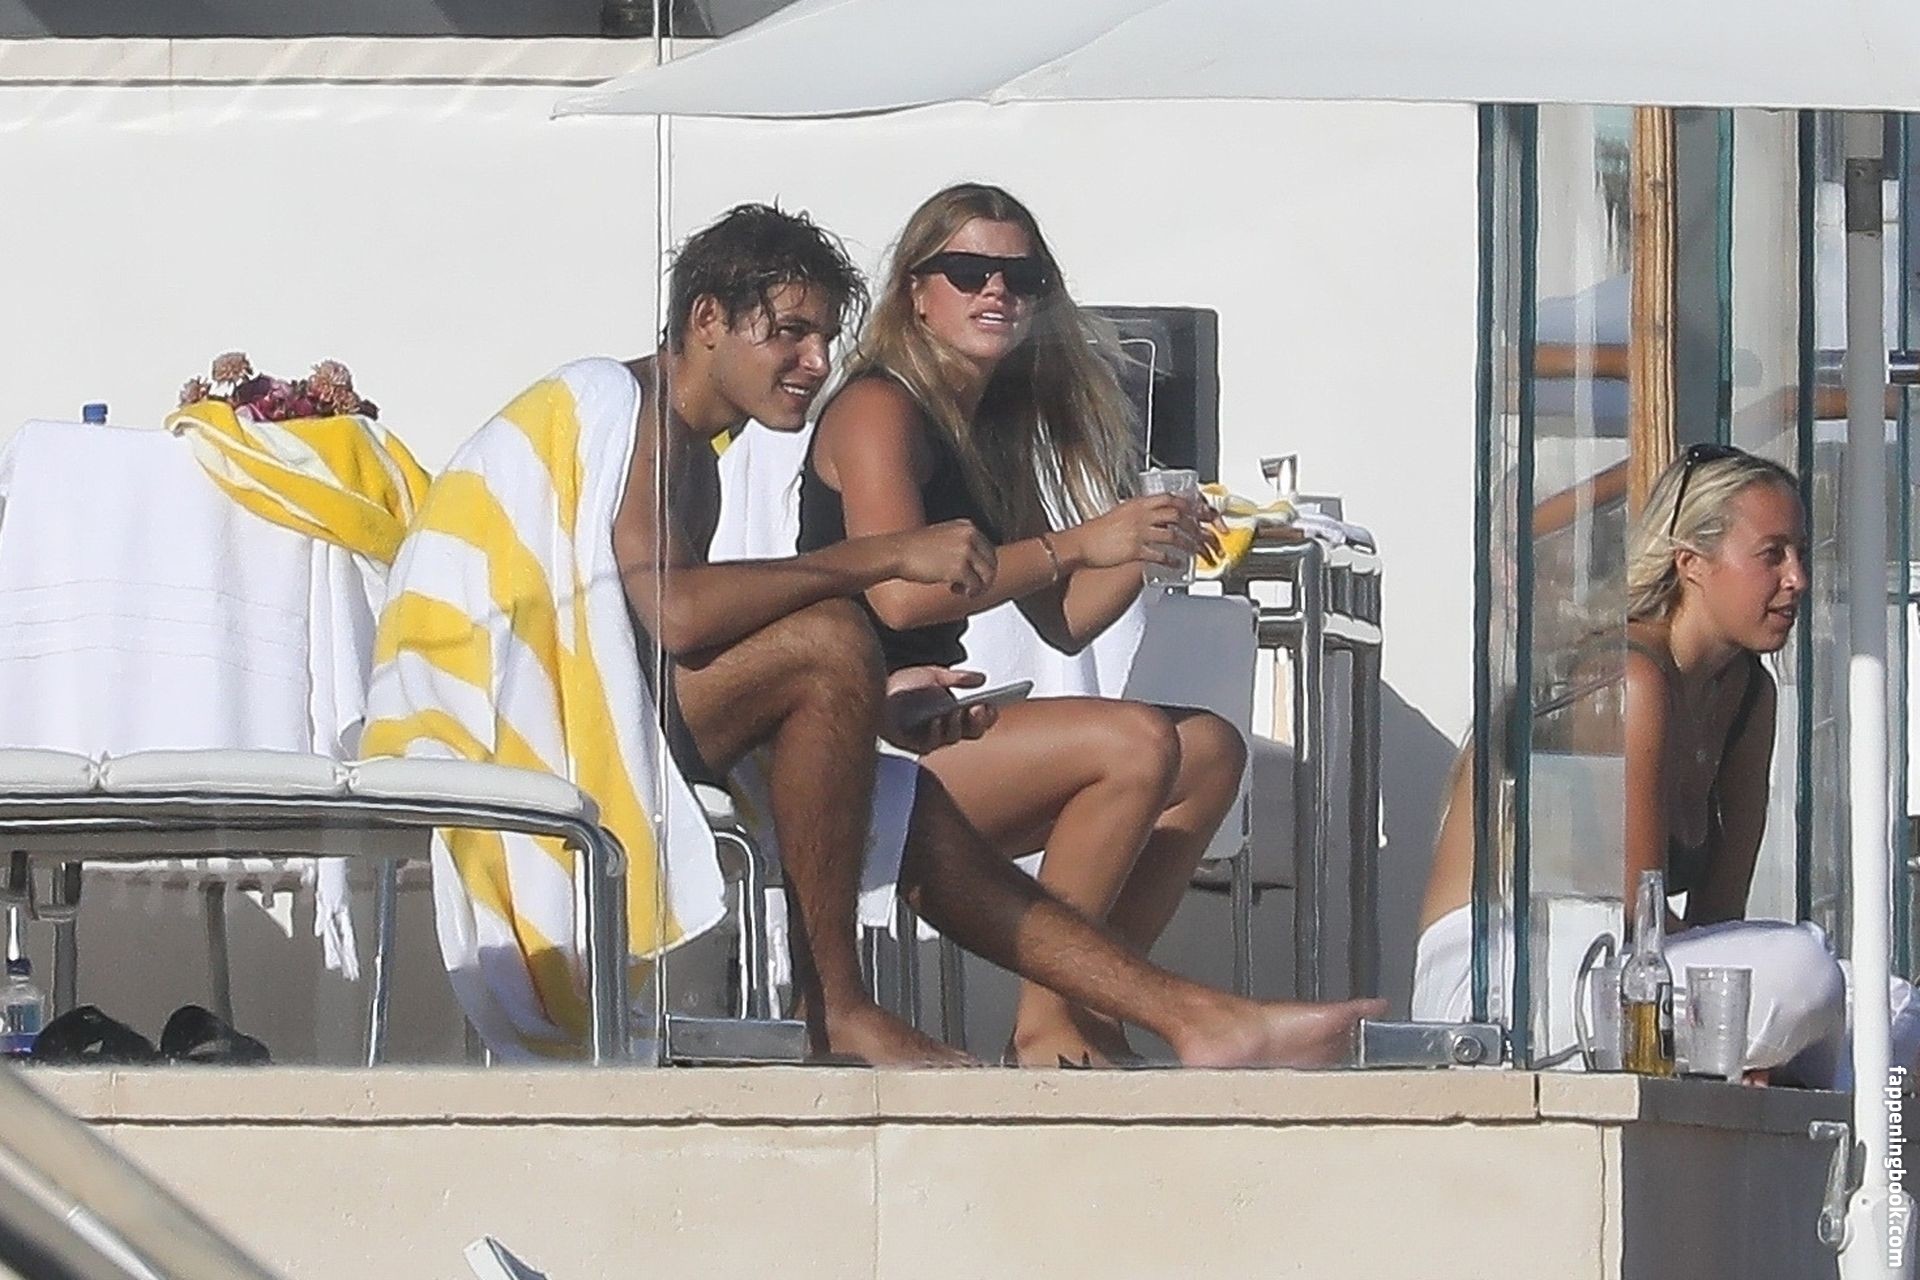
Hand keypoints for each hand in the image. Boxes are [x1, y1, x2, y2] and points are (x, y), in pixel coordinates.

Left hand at [881, 666, 999, 752]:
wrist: (873, 691)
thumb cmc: (901, 686)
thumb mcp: (933, 675)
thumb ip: (957, 678)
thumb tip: (981, 679)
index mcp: (954, 711)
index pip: (978, 718)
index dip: (987, 714)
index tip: (990, 705)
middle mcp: (946, 726)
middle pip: (972, 732)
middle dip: (978, 721)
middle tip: (979, 709)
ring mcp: (931, 737)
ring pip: (953, 737)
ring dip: (958, 724)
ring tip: (956, 711)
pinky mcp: (914, 744)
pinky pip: (930, 743)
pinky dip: (936, 731)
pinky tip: (937, 720)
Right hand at [889, 519, 996, 596]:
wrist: (896, 552)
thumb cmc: (914, 548)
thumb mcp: (942, 535)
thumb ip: (961, 543)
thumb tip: (976, 562)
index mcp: (967, 526)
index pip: (989, 548)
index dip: (982, 566)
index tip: (974, 575)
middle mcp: (970, 535)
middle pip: (992, 562)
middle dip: (983, 578)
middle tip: (970, 586)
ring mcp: (966, 551)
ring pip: (988, 575)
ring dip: (977, 586)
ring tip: (963, 590)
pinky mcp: (960, 568)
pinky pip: (975, 586)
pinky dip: (968, 592)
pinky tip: (954, 590)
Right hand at [1062, 495, 1218, 570]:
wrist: (1081, 543)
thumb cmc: (1099, 530)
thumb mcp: (1123, 512)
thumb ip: (1142, 511)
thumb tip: (1159, 514)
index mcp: (1140, 504)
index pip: (1173, 499)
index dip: (1193, 506)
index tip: (1205, 514)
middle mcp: (1142, 515)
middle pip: (1179, 516)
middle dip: (1198, 527)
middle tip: (1209, 537)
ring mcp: (1138, 532)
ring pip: (1174, 535)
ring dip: (1190, 545)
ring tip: (1199, 552)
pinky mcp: (1134, 550)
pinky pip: (1159, 554)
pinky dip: (1172, 560)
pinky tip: (1178, 564)